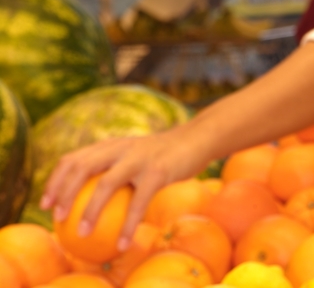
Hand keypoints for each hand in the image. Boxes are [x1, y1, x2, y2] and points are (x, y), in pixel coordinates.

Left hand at [40, 123, 208, 249]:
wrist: (195, 140)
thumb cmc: (162, 157)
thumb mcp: (134, 156)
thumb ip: (114, 170)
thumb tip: (89, 206)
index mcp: (111, 145)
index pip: (73, 158)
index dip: (55, 181)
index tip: (46, 205)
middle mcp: (120, 148)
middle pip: (82, 166)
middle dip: (64, 193)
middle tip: (57, 219)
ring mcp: (138, 158)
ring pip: (106, 184)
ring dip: (90, 211)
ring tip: (82, 236)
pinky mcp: (158, 171)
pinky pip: (138, 203)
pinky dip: (128, 226)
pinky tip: (122, 246)